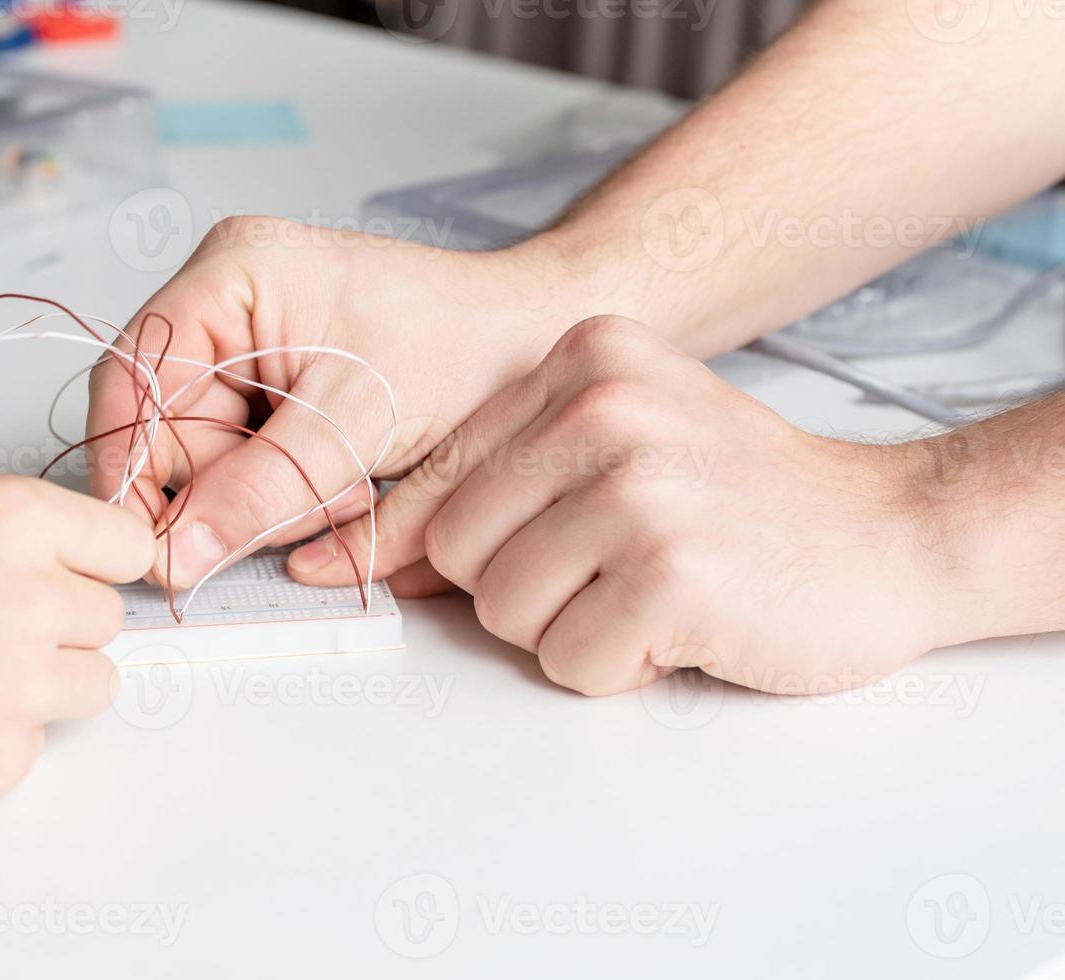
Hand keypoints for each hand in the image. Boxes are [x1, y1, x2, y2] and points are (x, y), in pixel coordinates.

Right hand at [0, 476, 153, 806]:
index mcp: (14, 518)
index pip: (126, 543)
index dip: (96, 563)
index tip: (76, 575)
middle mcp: (37, 595)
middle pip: (106, 619)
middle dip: (60, 628)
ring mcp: (25, 684)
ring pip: (93, 687)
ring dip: (47, 686)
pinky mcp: (2, 758)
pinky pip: (34, 749)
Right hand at [87, 217, 588, 589]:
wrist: (536, 339)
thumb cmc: (467, 346)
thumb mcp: (357, 422)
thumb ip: (263, 488)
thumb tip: (179, 551)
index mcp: (230, 273)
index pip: (132, 380)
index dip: (134, 468)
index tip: (155, 545)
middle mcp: (226, 298)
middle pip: (165, 423)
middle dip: (223, 486)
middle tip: (306, 507)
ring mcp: (247, 339)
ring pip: (204, 450)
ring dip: (262, 494)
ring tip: (346, 487)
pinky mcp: (274, 380)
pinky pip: (242, 453)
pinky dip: (283, 487)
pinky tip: (342, 481)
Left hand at [294, 316, 947, 695]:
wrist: (889, 533)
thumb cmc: (745, 498)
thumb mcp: (623, 443)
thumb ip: (504, 481)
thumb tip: (376, 553)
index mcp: (584, 359)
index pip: (439, 472)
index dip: (402, 541)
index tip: (352, 571)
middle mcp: (605, 407)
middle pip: (456, 549)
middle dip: (516, 589)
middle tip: (604, 575)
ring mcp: (638, 488)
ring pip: (502, 611)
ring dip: (570, 629)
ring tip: (648, 593)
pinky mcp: (670, 574)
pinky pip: (570, 660)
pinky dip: (619, 667)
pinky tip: (681, 625)